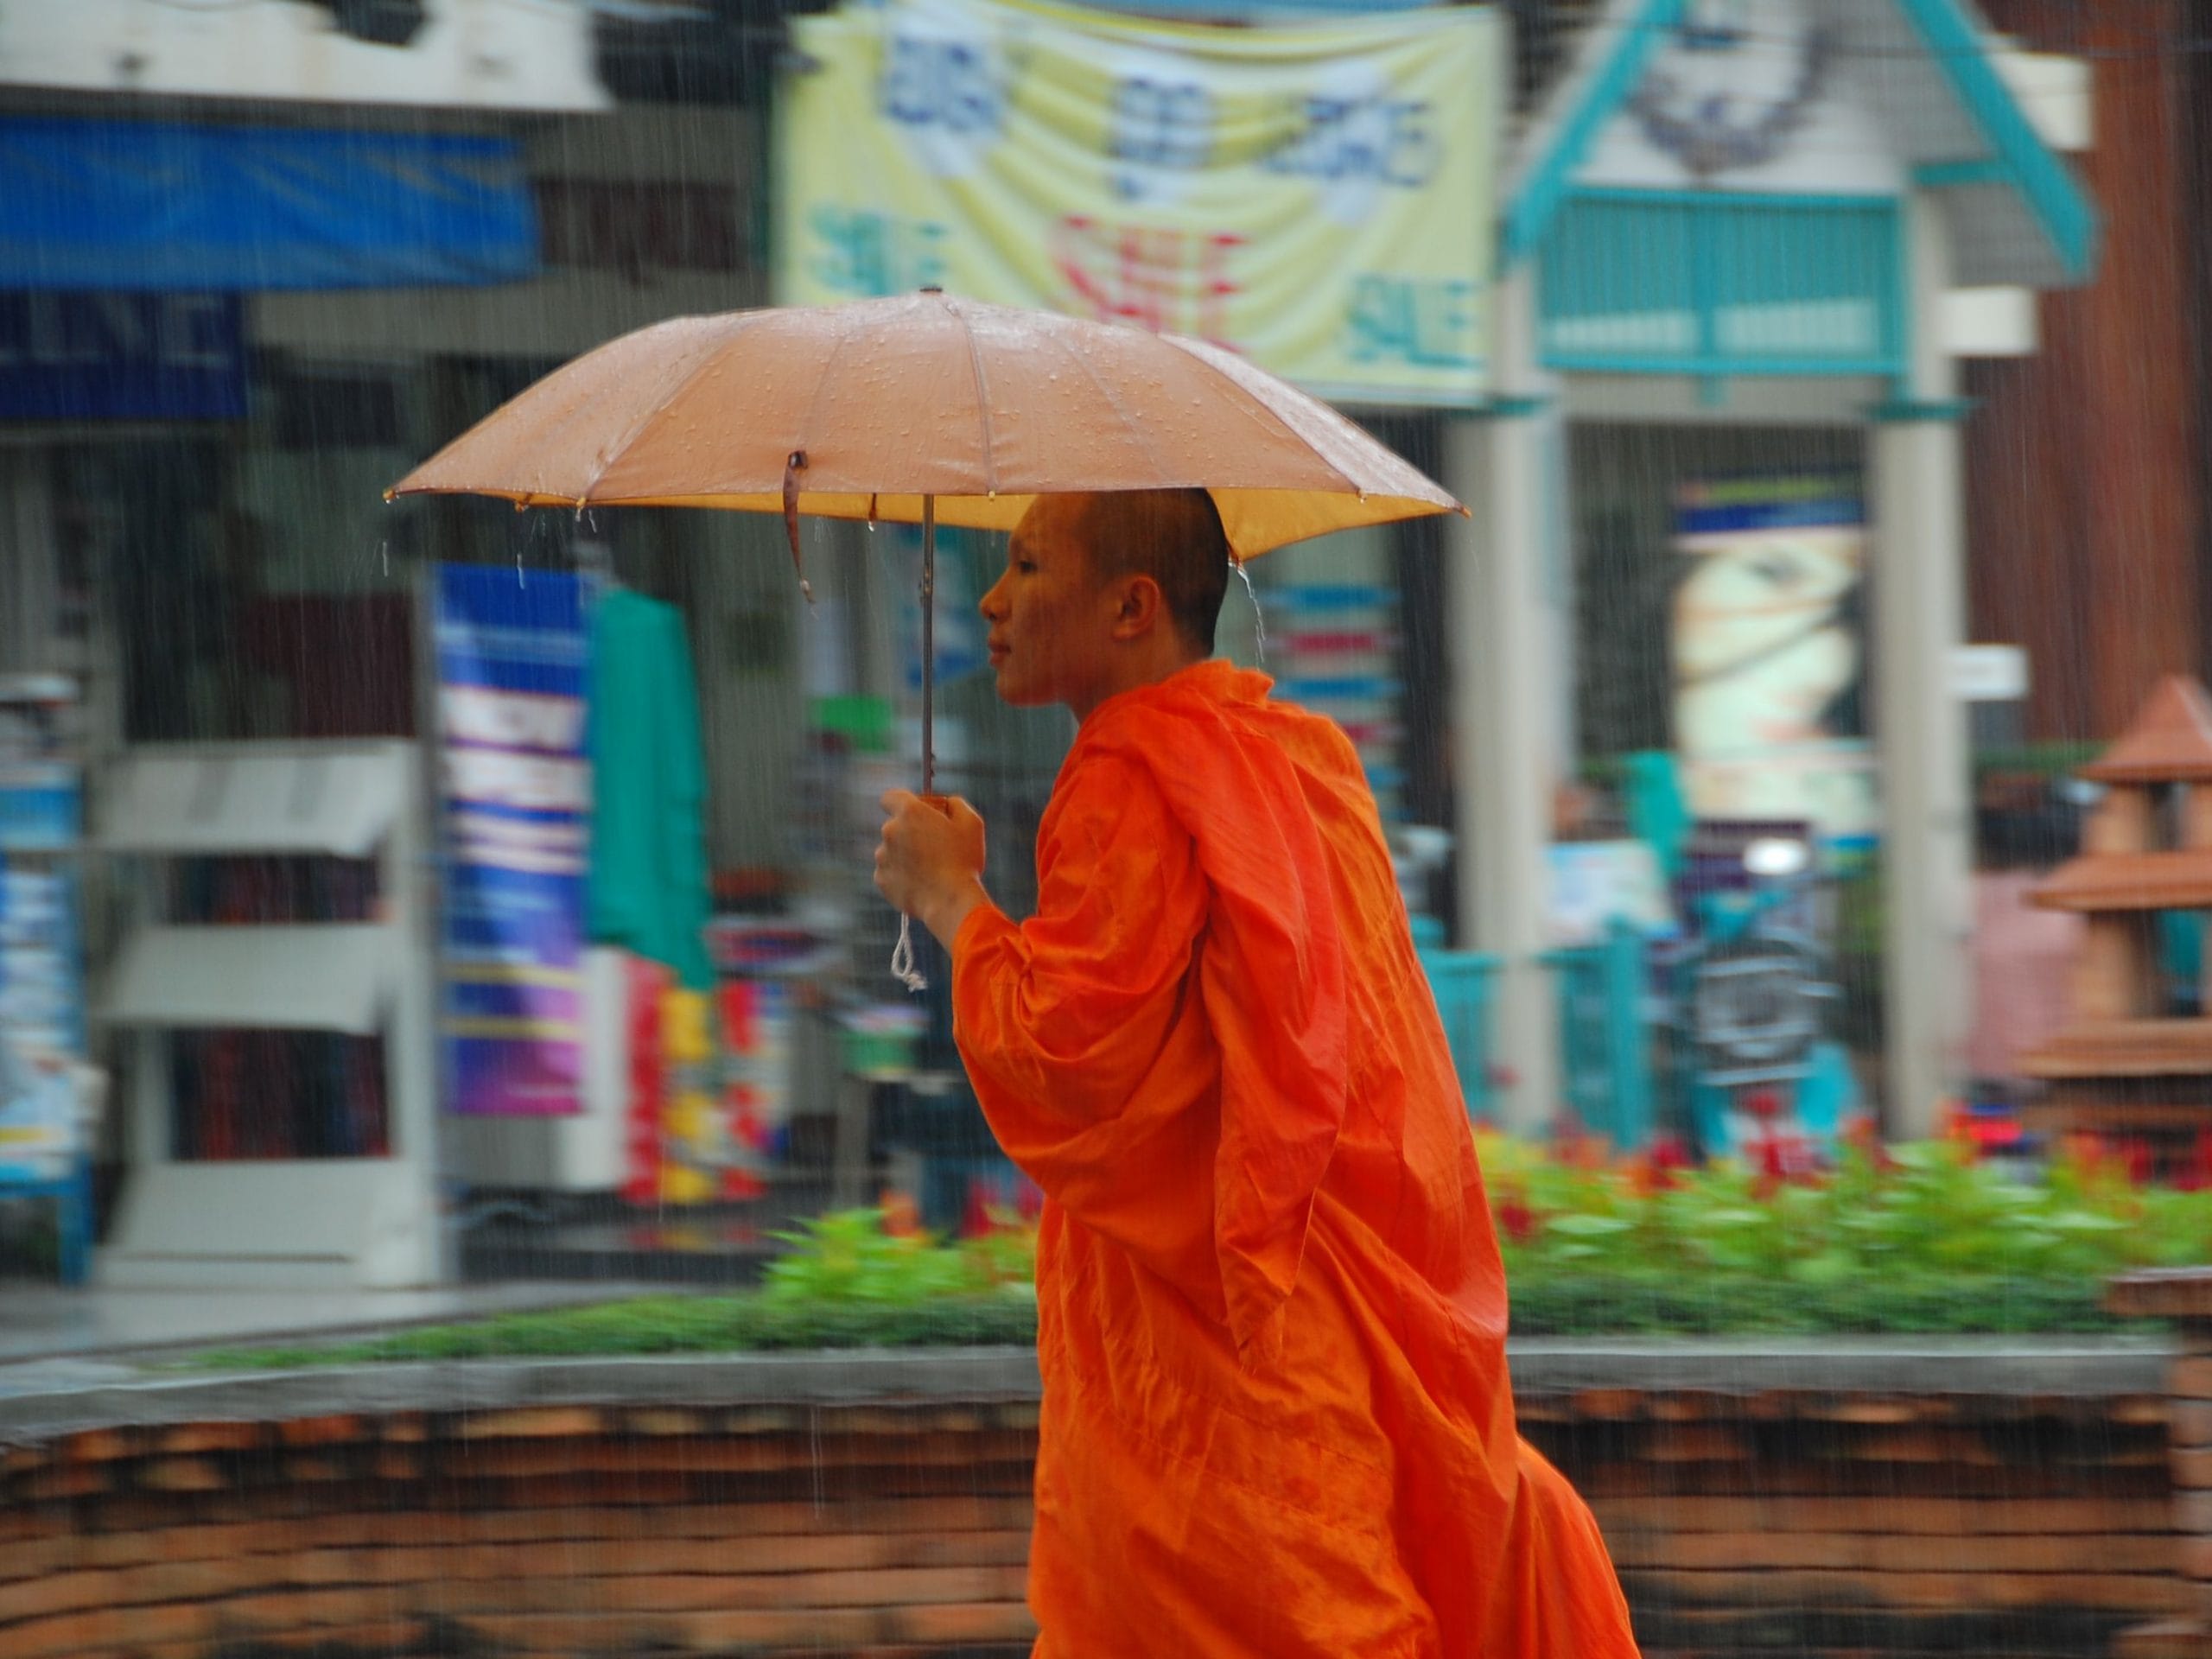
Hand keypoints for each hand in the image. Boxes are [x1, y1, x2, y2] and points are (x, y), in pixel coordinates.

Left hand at [875, 791, 989, 946]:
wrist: (950, 901)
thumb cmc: (963, 861)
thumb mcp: (972, 823)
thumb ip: (955, 804)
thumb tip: (946, 803)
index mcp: (910, 812)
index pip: (891, 797)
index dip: (904, 803)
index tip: (918, 813)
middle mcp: (890, 831)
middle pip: (895, 825)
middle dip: (912, 832)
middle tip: (935, 845)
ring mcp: (883, 856)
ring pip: (893, 850)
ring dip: (907, 855)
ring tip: (931, 869)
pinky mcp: (881, 879)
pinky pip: (890, 872)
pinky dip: (902, 875)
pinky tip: (922, 882)